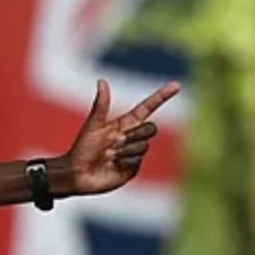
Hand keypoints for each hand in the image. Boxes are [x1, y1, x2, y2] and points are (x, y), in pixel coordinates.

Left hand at [61, 79, 179, 195]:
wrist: (77, 174)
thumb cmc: (82, 148)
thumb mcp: (93, 125)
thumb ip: (101, 104)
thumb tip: (102, 80)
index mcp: (124, 124)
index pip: (147, 108)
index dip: (162, 97)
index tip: (176, 85)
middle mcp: (131, 137)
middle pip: (151, 128)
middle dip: (135, 134)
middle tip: (115, 142)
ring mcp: (134, 153)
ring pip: (143, 146)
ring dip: (125, 150)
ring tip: (109, 155)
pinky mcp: (133, 168)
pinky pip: (138, 161)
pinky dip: (124, 162)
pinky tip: (112, 165)